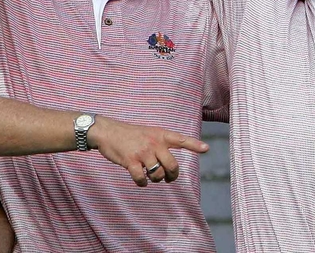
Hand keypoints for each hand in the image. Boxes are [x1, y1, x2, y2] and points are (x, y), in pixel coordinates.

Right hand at [89, 116, 209, 186]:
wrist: (108, 132)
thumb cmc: (131, 135)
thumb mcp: (150, 132)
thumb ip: (162, 143)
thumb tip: (171, 163)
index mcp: (161, 135)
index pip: (181, 139)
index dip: (194, 145)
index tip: (206, 149)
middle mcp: (154, 143)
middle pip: (172, 165)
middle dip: (172, 175)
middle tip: (168, 178)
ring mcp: (143, 152)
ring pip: (158, 174)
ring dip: (155, 179)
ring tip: (150, 176)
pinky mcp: (130, 161)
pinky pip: (141, 178)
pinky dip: (142, 183)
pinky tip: (141, 180)